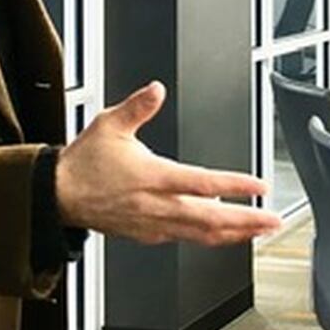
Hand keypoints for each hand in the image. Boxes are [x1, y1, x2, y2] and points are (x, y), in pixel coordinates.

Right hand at [56, 81, 280, 245]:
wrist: (57, 196)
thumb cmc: (84, 163)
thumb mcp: (110, 124)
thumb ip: (138, 106)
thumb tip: (157, 90)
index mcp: (153, 177)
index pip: (203, 183)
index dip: (234, 186)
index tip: (259, 187)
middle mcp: (157, 206)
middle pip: (211, 219)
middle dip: (246, 221)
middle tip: (273, 220)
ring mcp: (154, 224)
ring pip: (202, 235)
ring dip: (235, 234)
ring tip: (259, 230)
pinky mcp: (148, 235)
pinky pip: (186, 240)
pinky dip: (210, 239)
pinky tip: (223, 235)